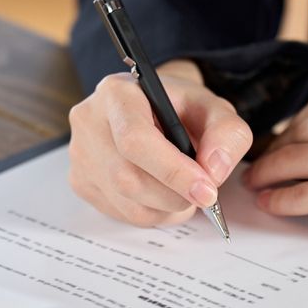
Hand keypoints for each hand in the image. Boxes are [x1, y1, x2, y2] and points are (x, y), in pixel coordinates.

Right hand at [68, 59, 252, 226]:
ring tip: (185, 192)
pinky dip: (153, 214)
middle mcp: (89, 122)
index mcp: (117, 93)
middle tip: (204, 195)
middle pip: (128, 178)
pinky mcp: (81, 182)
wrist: (153, 109)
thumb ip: (227, 133)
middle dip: (175, 196)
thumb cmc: (181, 108)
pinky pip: (121, 214)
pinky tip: (164, 194)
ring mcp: (80, 155)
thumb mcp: (214, 109)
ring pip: (126, 203)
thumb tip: (213, 171)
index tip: (207, 191)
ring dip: (167, 209)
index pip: (135, 140)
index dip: (173, 171)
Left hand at [243, 71, 307, 253]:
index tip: (280, 139)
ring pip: (293, 160)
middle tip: (260, 162)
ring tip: (257, 182)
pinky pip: (302, 195)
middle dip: (275, 150)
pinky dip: (281, 200)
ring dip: (268, 174)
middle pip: (299, 130)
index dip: (292, 126)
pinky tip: (272, 203)